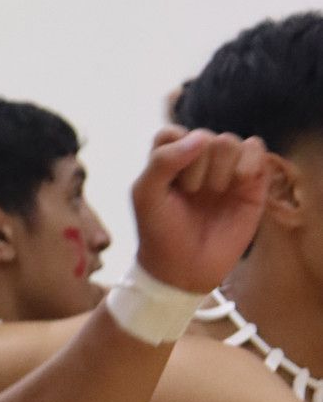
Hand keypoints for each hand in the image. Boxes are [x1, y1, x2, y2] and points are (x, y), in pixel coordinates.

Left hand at [130, 126, 267, 291]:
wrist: (185, 268)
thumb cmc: (161, 231)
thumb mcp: (146, 195)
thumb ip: (162, 160)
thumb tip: (201, 138)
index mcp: (169, 158)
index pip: (173, 133)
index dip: (172, 155)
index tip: (170, 183)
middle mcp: (198, 159)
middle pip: (204, 137)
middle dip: (196, 168)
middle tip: (192, 195)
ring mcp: (226, 168)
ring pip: (229, 142)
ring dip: (220, 169)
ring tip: (214, 194)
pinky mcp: (252, 181)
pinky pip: (256, 149)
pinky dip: (250, 160)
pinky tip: (240, 181)